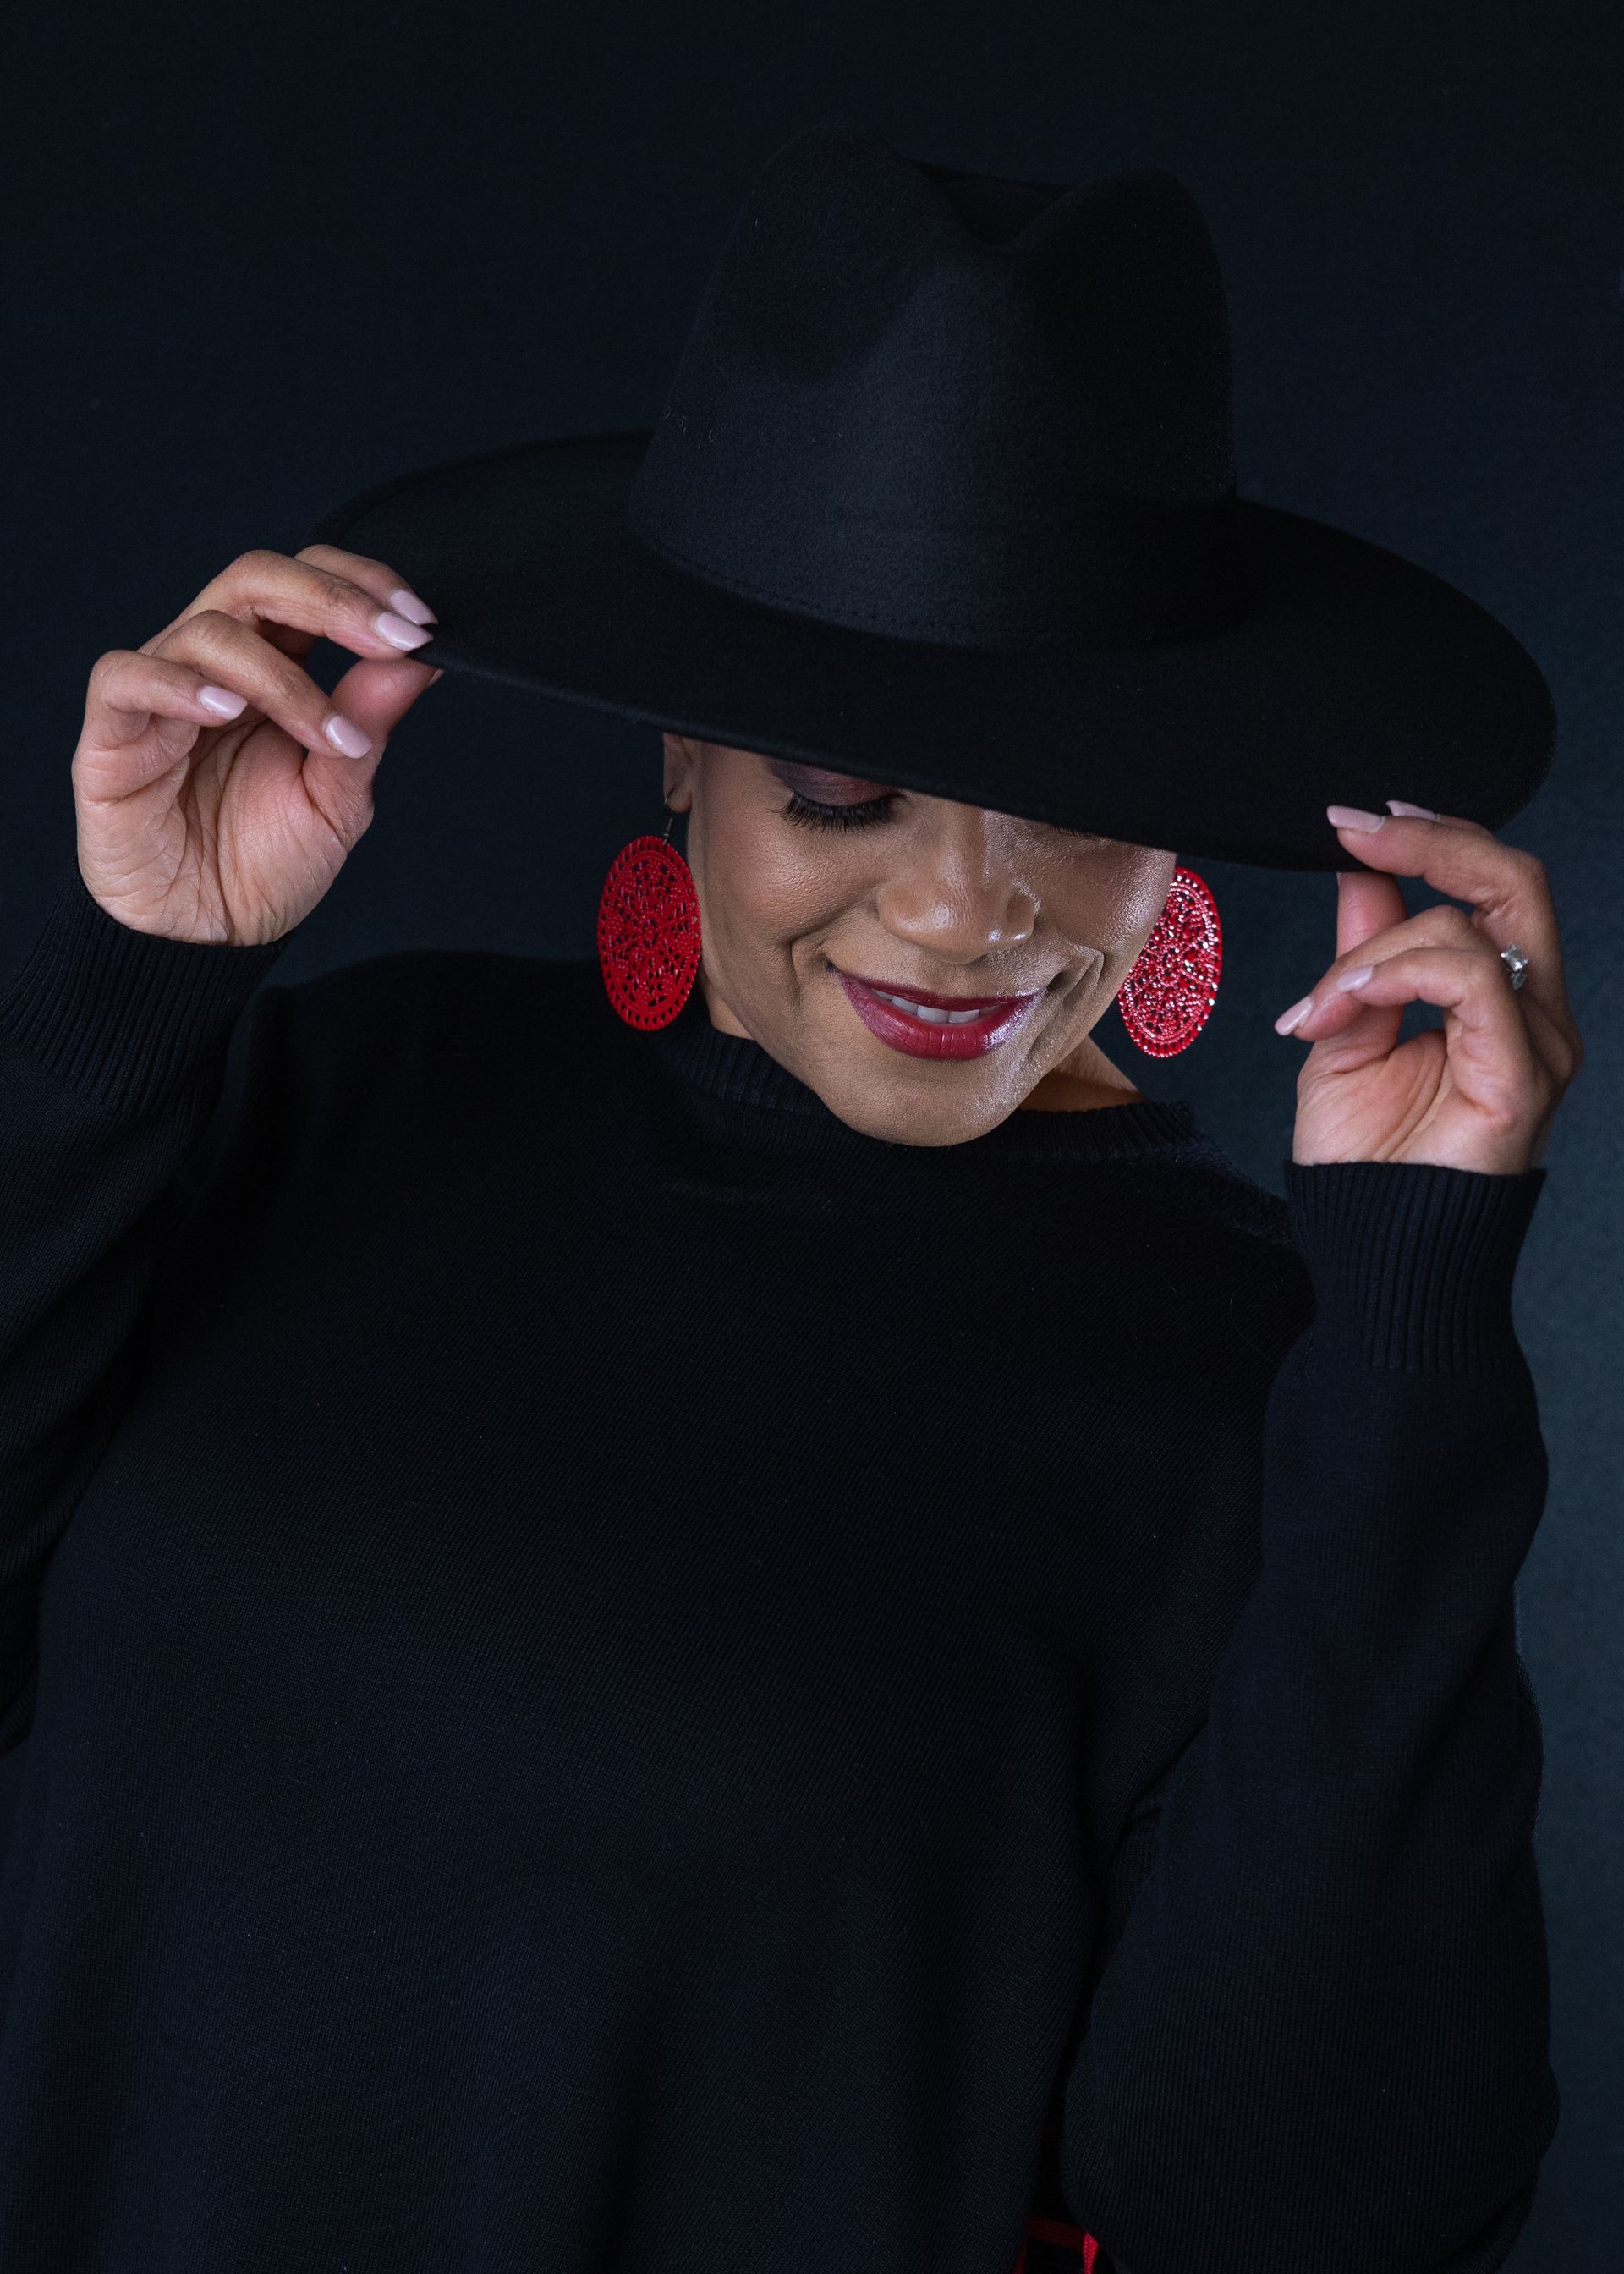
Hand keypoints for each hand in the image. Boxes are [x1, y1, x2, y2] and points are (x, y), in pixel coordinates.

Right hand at [71, 546, 441, 945]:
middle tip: (391, 637)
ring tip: (326, 736)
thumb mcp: (338, 798)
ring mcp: (162, 692)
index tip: (423, 625)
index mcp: (273, 664)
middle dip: (333, 599)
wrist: (209, 933)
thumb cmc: (265, 861)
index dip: (363, 584)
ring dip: (282, 677)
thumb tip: (420, 659)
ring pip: (209, 630)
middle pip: (258, 578)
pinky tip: (226, 711)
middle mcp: (216, 664)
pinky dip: (177, 685)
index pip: (308, 580)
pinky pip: (126, 677)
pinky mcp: (113, 733)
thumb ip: (369, 727)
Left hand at [1275, 804, 1582, 1173]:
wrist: (1370, 1248)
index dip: (1431, 839)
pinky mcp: (1524, 1076)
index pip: (1490, 886)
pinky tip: (1350, 1000)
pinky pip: (1474, 982)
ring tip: (1321, 1003)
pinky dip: (1401, 971)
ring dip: (1376, 946)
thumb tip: (1360, 870)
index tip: (1352, 820)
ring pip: (1476, 926)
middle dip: (1431, 841)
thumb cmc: (1364, 1159)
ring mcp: (1536, 1043)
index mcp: (1496, 996)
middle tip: (1353, 830)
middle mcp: (1530, 1011)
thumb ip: (1362, 951)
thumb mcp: (1346, 1027)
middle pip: (1514, 880)